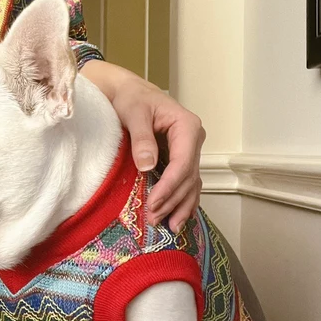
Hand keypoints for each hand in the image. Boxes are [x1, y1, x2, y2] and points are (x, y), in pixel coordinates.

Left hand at [81, 62, 204, 232]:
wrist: (128, 91)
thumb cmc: (131, 98)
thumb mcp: (134, 113)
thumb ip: (141, 139)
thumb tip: (148, 167)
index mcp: (187, 126)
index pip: (183, 163)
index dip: (170, 186)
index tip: (154, 204)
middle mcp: (193, 140)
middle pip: (188, 177)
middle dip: (172, 200)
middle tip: (154, 219)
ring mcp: (188, 150)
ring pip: (191, 184)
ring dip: (180, 206)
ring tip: (169, 228)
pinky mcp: (179, 159)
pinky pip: (186, 183)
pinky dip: (182, 201)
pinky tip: (178, 219)